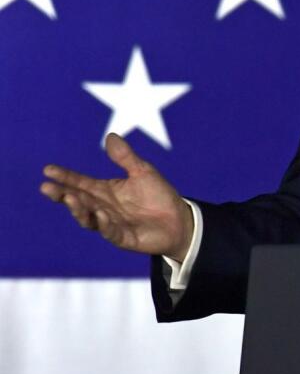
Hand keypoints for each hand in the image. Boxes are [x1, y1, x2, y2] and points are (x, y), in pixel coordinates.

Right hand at [40, 133, 193, 260]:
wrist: (179, 220)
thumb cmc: (158, 195)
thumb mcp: (143, 172)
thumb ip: (125, 157)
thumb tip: (110, 136)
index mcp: (105, 190)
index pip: (80, 182)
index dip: (65, 176)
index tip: (48, 169)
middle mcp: (103, 207)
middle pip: (78, 200)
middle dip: (61, 194)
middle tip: (46, 187)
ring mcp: (111, 224)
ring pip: (88, 218)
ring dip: (78, 209)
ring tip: (69, 198)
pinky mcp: (123, 237)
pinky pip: (110, 232)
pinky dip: (104, 224)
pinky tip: (102, 214)